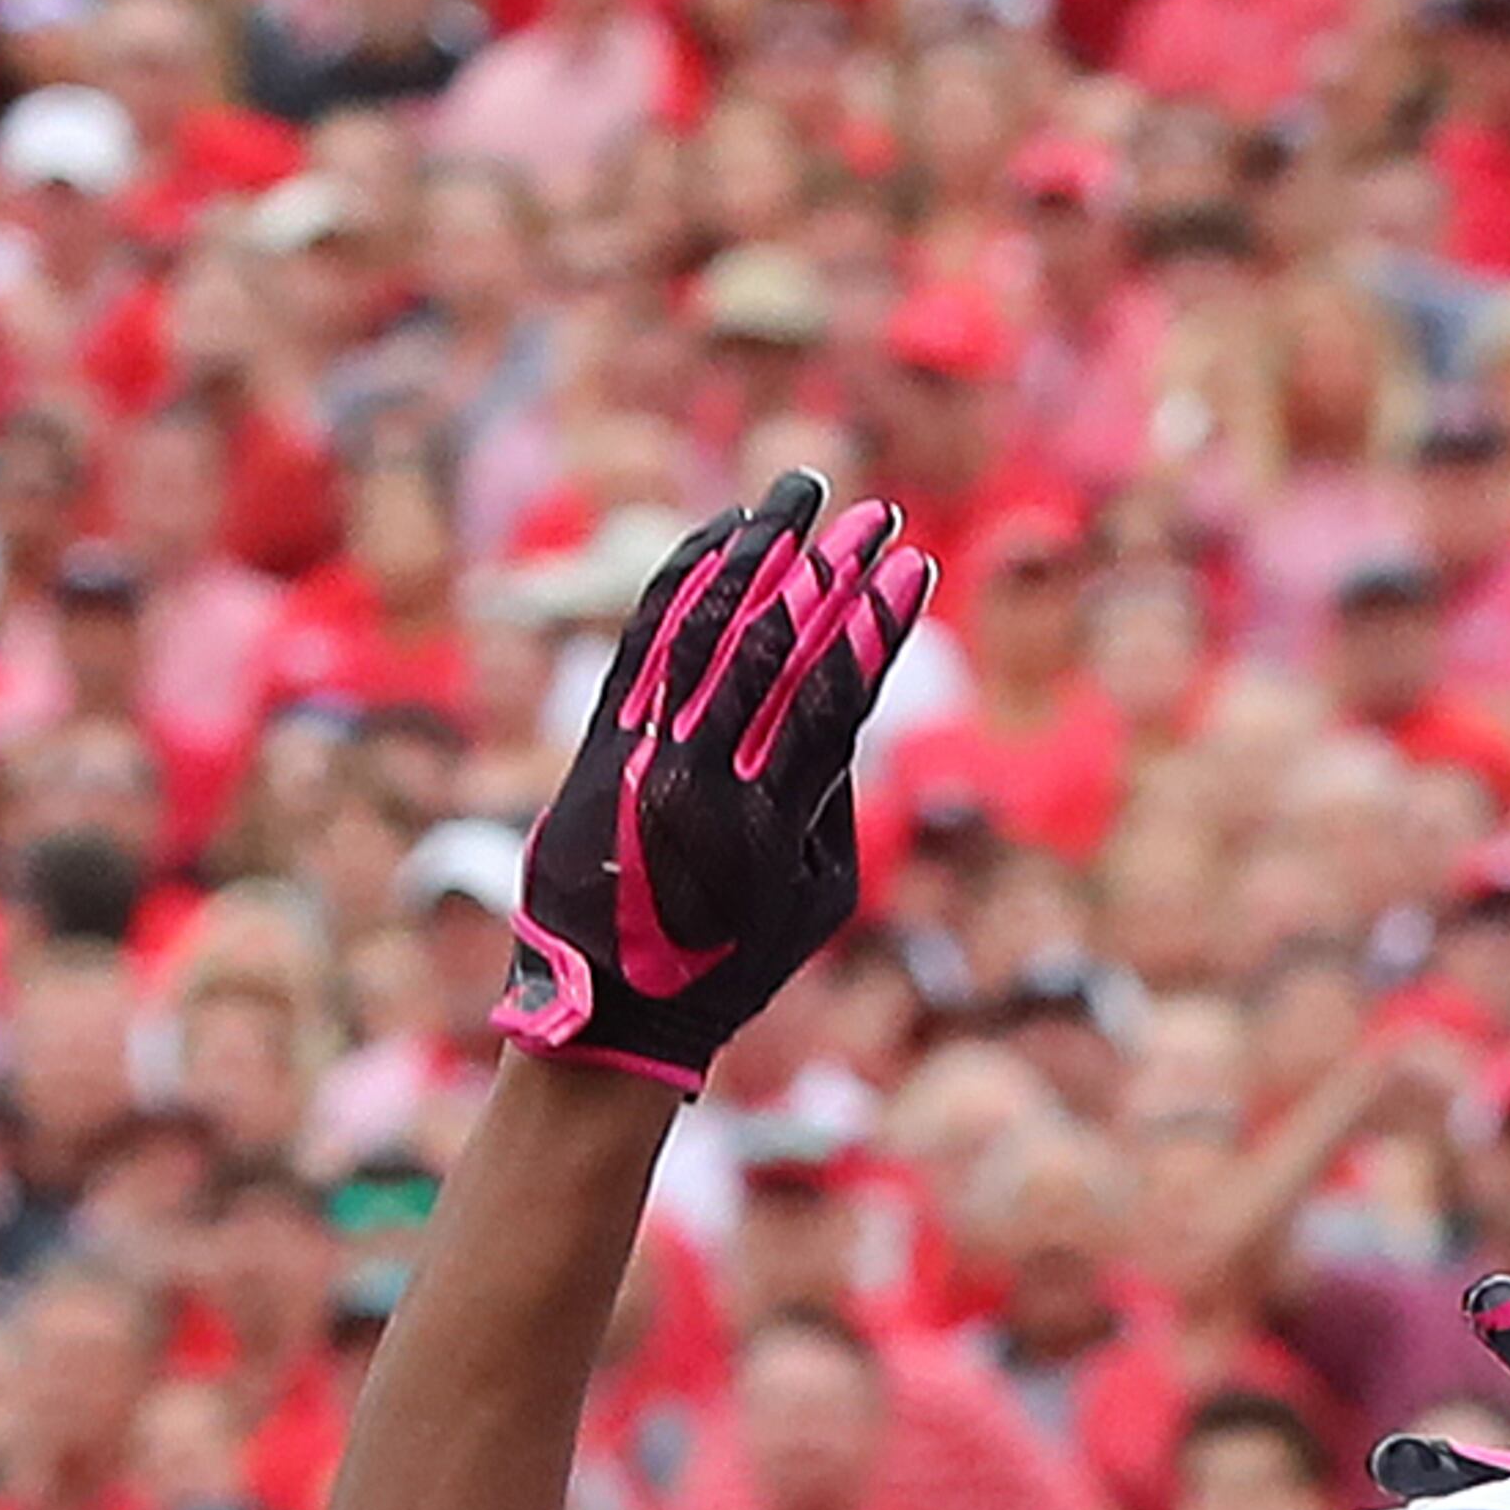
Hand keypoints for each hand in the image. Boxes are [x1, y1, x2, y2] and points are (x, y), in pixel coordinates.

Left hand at [500, 472, 933, 1090]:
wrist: (606, 1015)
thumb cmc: (733, 963)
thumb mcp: (820, 898)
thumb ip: (835, 796)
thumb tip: (842, 699)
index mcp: (767, 827)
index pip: (834, 700)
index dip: (878, 626)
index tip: (912, 565)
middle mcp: (697, 781)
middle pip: (772, 645)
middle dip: (829, 567)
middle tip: (872, 509)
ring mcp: (639, 756)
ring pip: (699, 625)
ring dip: (754, 549)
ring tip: (794, 494)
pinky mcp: (596, 742)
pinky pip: (641, 639)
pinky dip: (680, 580)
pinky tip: (718, 537)